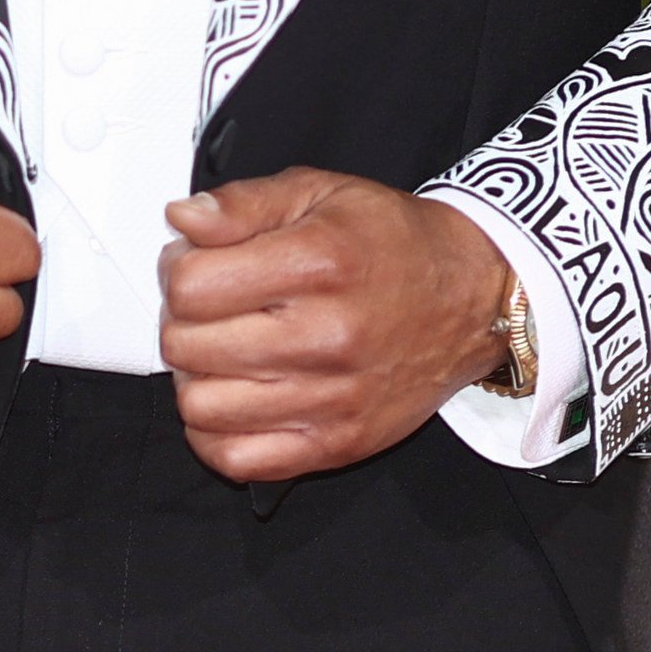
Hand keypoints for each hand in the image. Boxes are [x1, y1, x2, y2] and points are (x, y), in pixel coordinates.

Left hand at [157, 169, 512, 482]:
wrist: (473, 296)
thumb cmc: (394, 243)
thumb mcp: (318, 192)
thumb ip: (241, 203)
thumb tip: (182, 219)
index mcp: (317, 264)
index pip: (190, 286)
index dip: (177, 269)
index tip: (195, 264)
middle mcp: (326, 336)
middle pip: (187, 346)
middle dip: (181, 319)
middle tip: (208, 306)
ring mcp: (334, 398)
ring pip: (201, 406)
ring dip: (194, 377)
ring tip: (220, 351)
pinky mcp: (341, 443)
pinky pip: (239, 459)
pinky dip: (215, 433)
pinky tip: (231, 398)